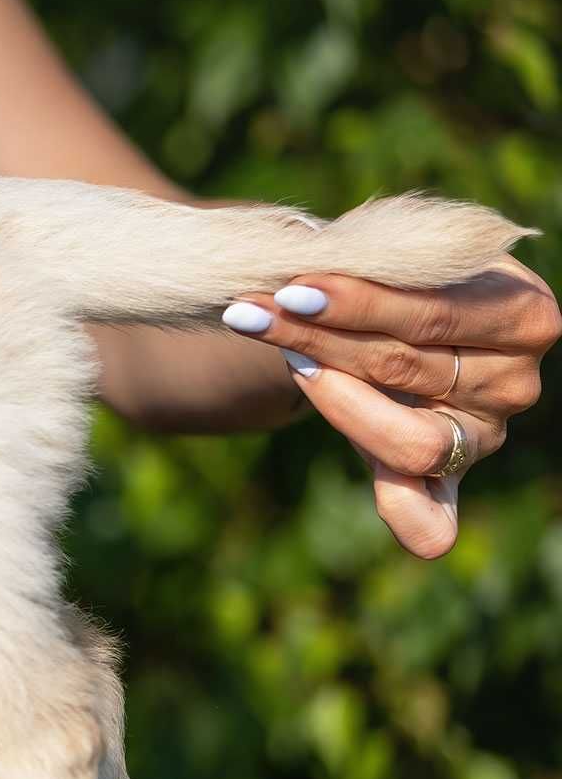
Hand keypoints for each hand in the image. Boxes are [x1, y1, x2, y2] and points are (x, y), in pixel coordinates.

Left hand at [223, 257, 559, 558]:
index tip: (292, 289)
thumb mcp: (405, 260)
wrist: (400, 315)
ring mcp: (486, 436)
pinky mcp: (451, 477)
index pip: (432, 316)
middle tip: (254, 312)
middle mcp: (516, 383)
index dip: (358, 306)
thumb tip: (301, 283)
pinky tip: (377, 510)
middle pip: (403, 369)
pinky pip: (431, 518)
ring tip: (265, 349)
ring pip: (402, 437)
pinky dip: (403, 514)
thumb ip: (381, 269)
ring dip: (322, 392)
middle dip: (317, 337)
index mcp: (524, 315)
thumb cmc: (405, 279)